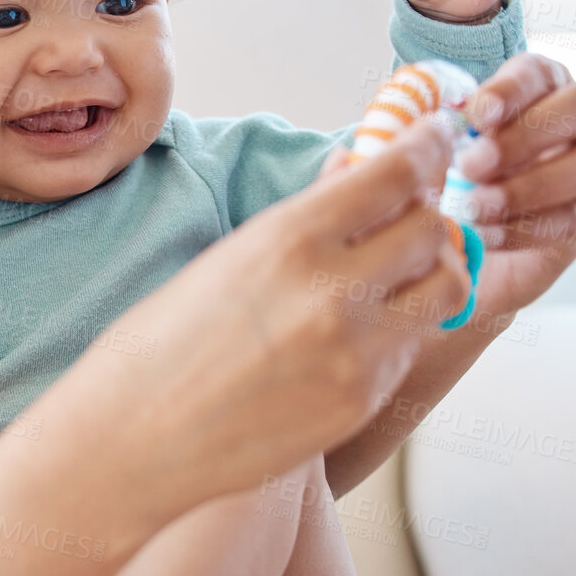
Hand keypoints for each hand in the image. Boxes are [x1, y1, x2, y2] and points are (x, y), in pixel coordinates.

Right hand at [30, 122, 471, 498]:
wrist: (130, 439)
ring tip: (395, 272)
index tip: (436, 136)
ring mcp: (356, 354)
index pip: (395, 174)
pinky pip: (412, 344)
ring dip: (429, 269)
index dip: (427, 147)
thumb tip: (356, 167)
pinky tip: (357, 329)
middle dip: (424, 210)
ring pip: (444, 287)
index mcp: (288, 241)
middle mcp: (333, 293)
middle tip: (408, 209)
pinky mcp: (363, 402)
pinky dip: (400, 324)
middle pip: (431, 227)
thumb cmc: (158, 346)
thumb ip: (305, 215)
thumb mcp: (227, 259)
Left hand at [451, 55, 575, 317]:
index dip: (511, 90)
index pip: (540, 72)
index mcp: (541, 89)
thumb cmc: (441, 176)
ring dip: (529, 186)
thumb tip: (429, 123)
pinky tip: (483, 233)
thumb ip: (437, 127)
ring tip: (473, 204)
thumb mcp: (432, 146)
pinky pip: (572, 221)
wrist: (451, 239)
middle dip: (526, 136)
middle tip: (471, 165)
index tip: (474, 116)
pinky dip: (523, 228)